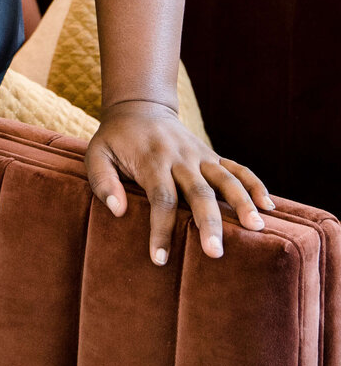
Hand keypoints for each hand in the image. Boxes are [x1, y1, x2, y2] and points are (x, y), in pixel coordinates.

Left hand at [85, 99, 274, 263]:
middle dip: (208, 223)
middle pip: (198, 192)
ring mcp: (200, 155)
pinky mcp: (212, 155)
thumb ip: (102, 181)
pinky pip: (238, 168)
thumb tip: (118, 211)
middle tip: (215, 253)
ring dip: (242, 203)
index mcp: (151, 160)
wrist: (139, 107)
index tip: (159, 259)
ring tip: (257, 228)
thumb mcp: (97, 154)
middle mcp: (180, 158)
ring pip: (225, 179)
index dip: (161, 229)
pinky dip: (255, 184)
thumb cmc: (115, 139)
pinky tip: (269, 207)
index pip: (161, 198)